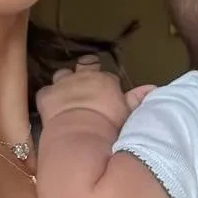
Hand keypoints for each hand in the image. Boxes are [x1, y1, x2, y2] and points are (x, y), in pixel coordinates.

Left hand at [36, 56, 154, 134]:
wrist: (80, 133)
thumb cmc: (109, 124)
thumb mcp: (127, 112)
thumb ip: (137, 99)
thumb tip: (151, 88)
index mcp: (105, 80)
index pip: (108, 76)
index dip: (106, 83)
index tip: (107, 90)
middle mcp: (84, 77)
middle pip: (85, 64)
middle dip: (86, 68)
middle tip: (86, 77)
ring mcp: (63, 84)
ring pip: (62, 73)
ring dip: (64, 80)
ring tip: (66, 91)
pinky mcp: (46, 95)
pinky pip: (45, 91)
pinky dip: (48, 96)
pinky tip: (50, 103)